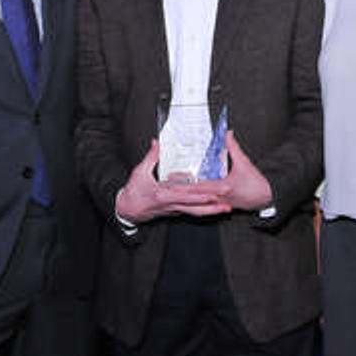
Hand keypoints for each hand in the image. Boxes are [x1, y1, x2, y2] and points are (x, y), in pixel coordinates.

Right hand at [115, 139, 232, 222]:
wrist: (128, 210)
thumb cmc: (133, 193)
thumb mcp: (139, 172)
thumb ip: (151, 157)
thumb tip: (157, 143)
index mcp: (164, 195)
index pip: (185, 196)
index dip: (199, 196)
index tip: (213, 194)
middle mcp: (172, 205)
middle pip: (196, 208)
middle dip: (213, 207)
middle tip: (227, 205)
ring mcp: (174, 209)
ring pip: (195, 212)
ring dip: (211, 211)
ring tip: (225, 209)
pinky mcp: (174, 210)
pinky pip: (191, 211)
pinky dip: (202, 210)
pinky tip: (212, 207)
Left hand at [171, 131, 272, 212]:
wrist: (266, 198)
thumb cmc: (256, 183)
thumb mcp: (245, 162)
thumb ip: (233, 148)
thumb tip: (227, 134)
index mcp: (222, 187)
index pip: (198, 187)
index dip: (182, 184)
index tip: (170, 180)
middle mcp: (218, 197)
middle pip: (193, 196)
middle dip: (178, 191)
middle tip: (163, 186)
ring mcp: (219, 203)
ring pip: (197, 201)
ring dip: (184, 197)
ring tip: (170, 191)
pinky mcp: (220, 205)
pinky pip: (204, 203)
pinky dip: (194, 200)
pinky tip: (187, 196)